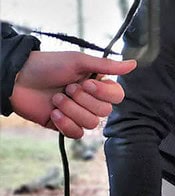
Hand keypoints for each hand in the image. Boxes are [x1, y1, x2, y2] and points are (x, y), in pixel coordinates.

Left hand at [10, 51, 135, 138]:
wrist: (18, 79)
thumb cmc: (48, 65)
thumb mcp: (79, 62)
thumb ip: (108, 66)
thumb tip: (134, 64)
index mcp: (96, 84)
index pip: (117, 96)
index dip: (103, 93)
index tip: (86, 83)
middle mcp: (89, 100)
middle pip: (104, 112)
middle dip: (83, 100)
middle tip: (66, 88)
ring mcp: (77, 114)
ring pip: (91, 123)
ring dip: (72, 110)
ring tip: (56, 99)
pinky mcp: (64, 126)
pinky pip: (77, 133)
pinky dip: (65, 123)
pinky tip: (53, 113)